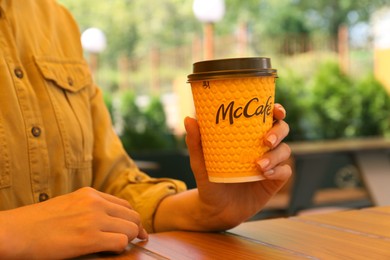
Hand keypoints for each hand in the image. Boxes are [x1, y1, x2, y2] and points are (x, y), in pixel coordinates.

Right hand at [0, 187, 147, 258]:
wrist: (18, 231)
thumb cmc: (39, 222)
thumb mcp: (68, 204)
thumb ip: (89, 207)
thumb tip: (108, 218)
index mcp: (91, 194)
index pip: (124, 205)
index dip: (130, 218)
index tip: (132, 228)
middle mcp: (96, 203)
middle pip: (132, 215)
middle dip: (135, 228)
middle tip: (134, 239)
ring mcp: (94, 219)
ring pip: (131, 228)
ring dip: (129, 238)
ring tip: (119, 245)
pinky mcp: (90, 238)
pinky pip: (121, 242)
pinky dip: (120, 248)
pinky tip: (110, 250)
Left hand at [184, 103, 290, 229]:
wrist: (214, 210)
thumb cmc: (209, 180)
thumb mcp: (200, 162)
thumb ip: (195, 142)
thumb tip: (189, 118)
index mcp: (247, 136)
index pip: (266, 117)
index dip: (275, 110)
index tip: (275, 110)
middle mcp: (261, 147)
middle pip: (282, 130)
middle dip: (278, 131)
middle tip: (266, 140)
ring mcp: (270, 163)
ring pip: (284, 150)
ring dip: (275, 155)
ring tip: (259, 165)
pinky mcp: (274, 181)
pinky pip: (284, 171)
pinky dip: (278, 171)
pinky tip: (265, 174)